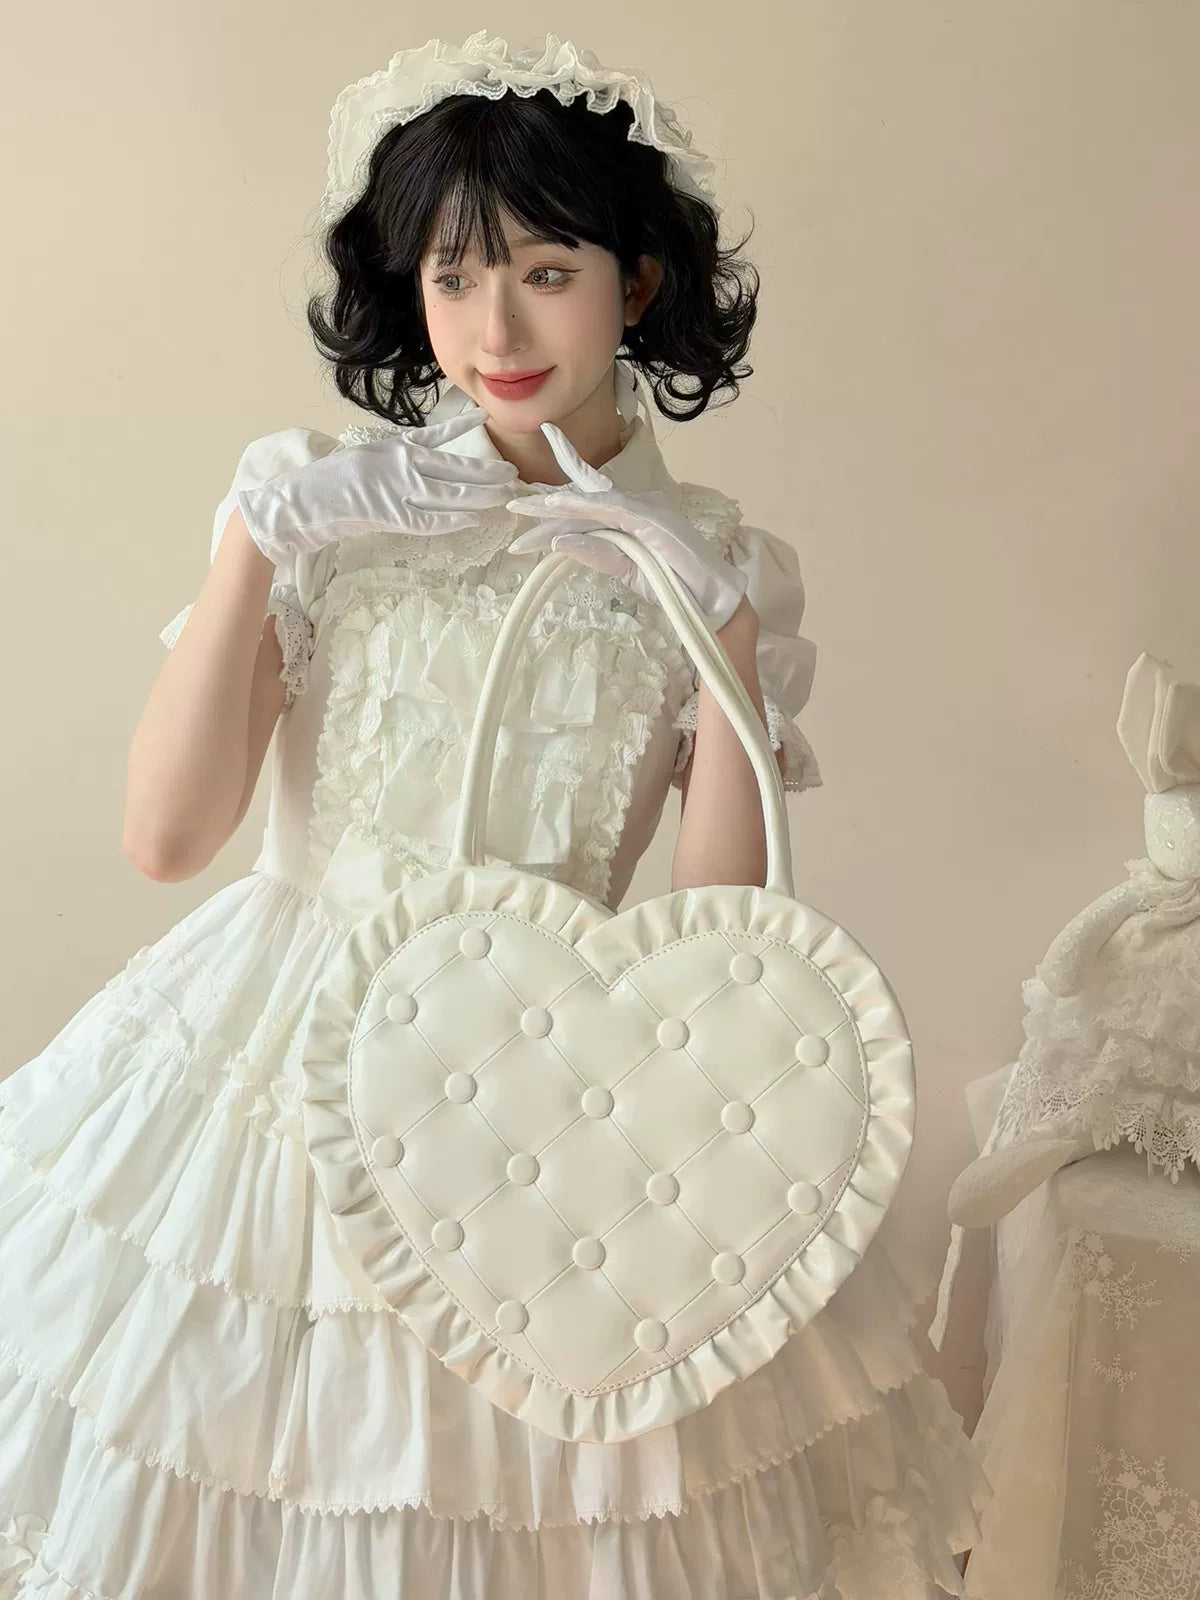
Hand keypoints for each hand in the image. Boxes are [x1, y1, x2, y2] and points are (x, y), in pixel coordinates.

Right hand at [237, 406, 519, 565]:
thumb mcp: (366, 456)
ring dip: (480, 496)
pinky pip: (431, 519)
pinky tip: (474, 518)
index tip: (487, 423)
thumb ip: (395, 457)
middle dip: (487, 474)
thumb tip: (423, 461)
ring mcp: (397, 489)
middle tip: (512, 477)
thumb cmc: (328, 481)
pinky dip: (454, 519)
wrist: (299, 501)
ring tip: (503, 497)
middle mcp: (400, 463)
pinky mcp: (390, 515)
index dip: (465, 432)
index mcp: (393, 446)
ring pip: (450, 494)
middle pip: (455, 468)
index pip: (438, 437)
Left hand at [506, 423, 747, 627]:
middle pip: (584, 503)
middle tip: (515, 511)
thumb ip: (598, 554)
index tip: (531, 500)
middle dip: (548, 510)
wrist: (710, 601)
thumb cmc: (675, 587)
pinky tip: (559, 512)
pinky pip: (609, 510)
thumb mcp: (626, 571)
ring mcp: (646, 507)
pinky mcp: (651, 518)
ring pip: (591, 503)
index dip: (561, 494)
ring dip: (557, 509)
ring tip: (525, 513)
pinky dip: (583, 510)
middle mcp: (639, 504)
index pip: (591, 502)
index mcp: (634, 515)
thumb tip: (560, 544)